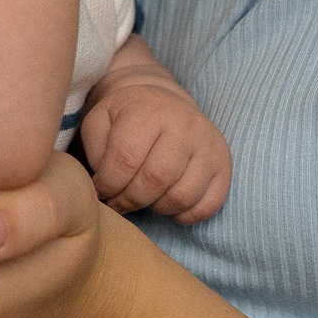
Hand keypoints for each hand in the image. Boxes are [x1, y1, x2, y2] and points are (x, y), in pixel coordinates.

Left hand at [80, 65, 231, 223]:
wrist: (162, 102)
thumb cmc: (126, 118)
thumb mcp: (100, 121)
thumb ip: (94, 151)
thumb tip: (104, 188)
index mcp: (150, 110)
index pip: (125, 159)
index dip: (108, 184)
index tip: (102, 189)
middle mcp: (185, 124)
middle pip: (155, 180)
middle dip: (130, 199)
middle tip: (119, 201)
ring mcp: (209, 145)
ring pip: (182, 196)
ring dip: (156, 208)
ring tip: (143, 198)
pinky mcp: (223, 164)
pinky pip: (208, 206)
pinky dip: (184, 215)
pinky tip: (167, 202)